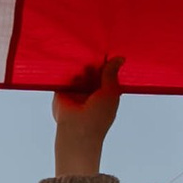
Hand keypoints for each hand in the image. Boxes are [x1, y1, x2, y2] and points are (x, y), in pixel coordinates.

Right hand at [54, 63, 122, 178]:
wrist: (76, 130)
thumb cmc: (97, 116)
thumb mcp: (111, 92)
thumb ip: (112, 74)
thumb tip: (119, 58)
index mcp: (105, 94)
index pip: (108, 74)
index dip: (108, 64)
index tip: (109, 51)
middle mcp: (92, 92)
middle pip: (93, 70)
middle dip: (94, 62)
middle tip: (95, 52)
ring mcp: (77, 91)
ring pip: (80, 70)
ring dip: (81, 64)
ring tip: (83, 59)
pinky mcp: (63, 90)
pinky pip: (66, 74)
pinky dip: (68, 67)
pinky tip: (71, 60)